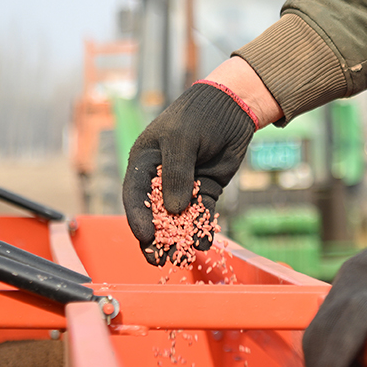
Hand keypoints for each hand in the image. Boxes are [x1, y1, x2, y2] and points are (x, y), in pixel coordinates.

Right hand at [122, 81, 256, 264]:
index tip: (145, 236)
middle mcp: (160, 178)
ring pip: (177, 218)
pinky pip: (201, 214)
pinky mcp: (204, 190)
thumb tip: (173, 210)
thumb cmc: (199, 117)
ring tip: (180, 257)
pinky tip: (203, 243)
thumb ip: (176, 175)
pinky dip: (201, 228)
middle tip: (159, 259)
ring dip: (178, 238)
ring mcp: (183, 186)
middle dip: (156, 237)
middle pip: (153, 213)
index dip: (137, 217)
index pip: (135, 195)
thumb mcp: (182, 140)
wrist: (232, 107)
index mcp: (144, 162)